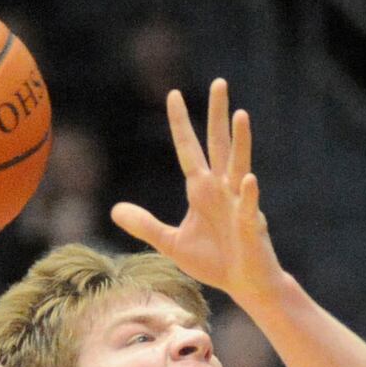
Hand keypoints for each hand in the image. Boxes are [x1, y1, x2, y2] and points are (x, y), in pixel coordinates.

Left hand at [110, 78, 284, 306]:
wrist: (244, 284)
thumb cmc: (214, 261)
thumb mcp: (171, 243)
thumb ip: (145, 225)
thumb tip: (114, 210)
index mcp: (202, 190)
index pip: (188, 149)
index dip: (181, 123)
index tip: (173, 94)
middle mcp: (222, 189)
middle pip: (218, 144)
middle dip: (218, 115)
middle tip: (219, 82)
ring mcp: (238, 204)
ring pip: (238, 165)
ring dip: (240, 141)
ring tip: (241, 114)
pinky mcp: (250, 225)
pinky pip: (248, 206)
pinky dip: (248, 193)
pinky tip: (247, 179)